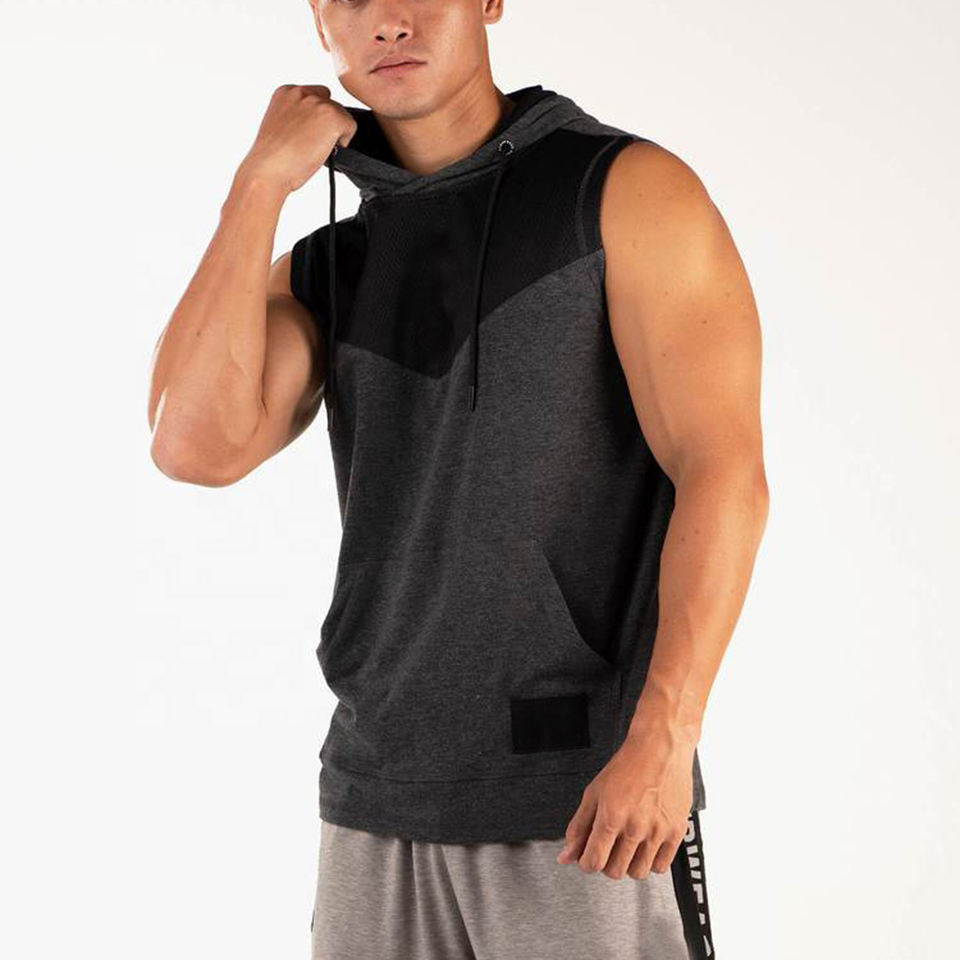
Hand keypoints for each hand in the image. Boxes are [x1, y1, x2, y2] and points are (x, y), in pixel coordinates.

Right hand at [238, 84, 357, 194]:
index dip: (316, 118)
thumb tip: (319, 125)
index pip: (315, 96)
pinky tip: (325, 150)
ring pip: (341, 115)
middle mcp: (302, 91)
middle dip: (327, 124)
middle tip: (313, 144)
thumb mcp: (281, 125)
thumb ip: (298, 116)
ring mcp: (317, 102)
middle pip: (330, 103)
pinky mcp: (332, 116)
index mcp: (286, 91)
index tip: (309, 133)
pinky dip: (344, 141)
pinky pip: (351, 126)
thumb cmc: (272, 157)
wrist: (268, 170)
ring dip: (335, 133)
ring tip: (315, 148)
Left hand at [555, 719, 696, 879]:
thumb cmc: (627, 766)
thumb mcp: (594, 792)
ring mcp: (658, 831)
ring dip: (628, 865)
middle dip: (605, 863)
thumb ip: (579, 827)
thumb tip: (566, 855)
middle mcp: (635, 826)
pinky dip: (650, 862)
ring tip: (626, 846)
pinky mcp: (676, 832)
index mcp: (611, 815)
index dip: (586, 863)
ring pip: (638, 873)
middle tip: (607, 848)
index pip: (593, 862)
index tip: (588, 857)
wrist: (660, 748)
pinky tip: (644, 845)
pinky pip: (661, 867)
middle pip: (614, 871)